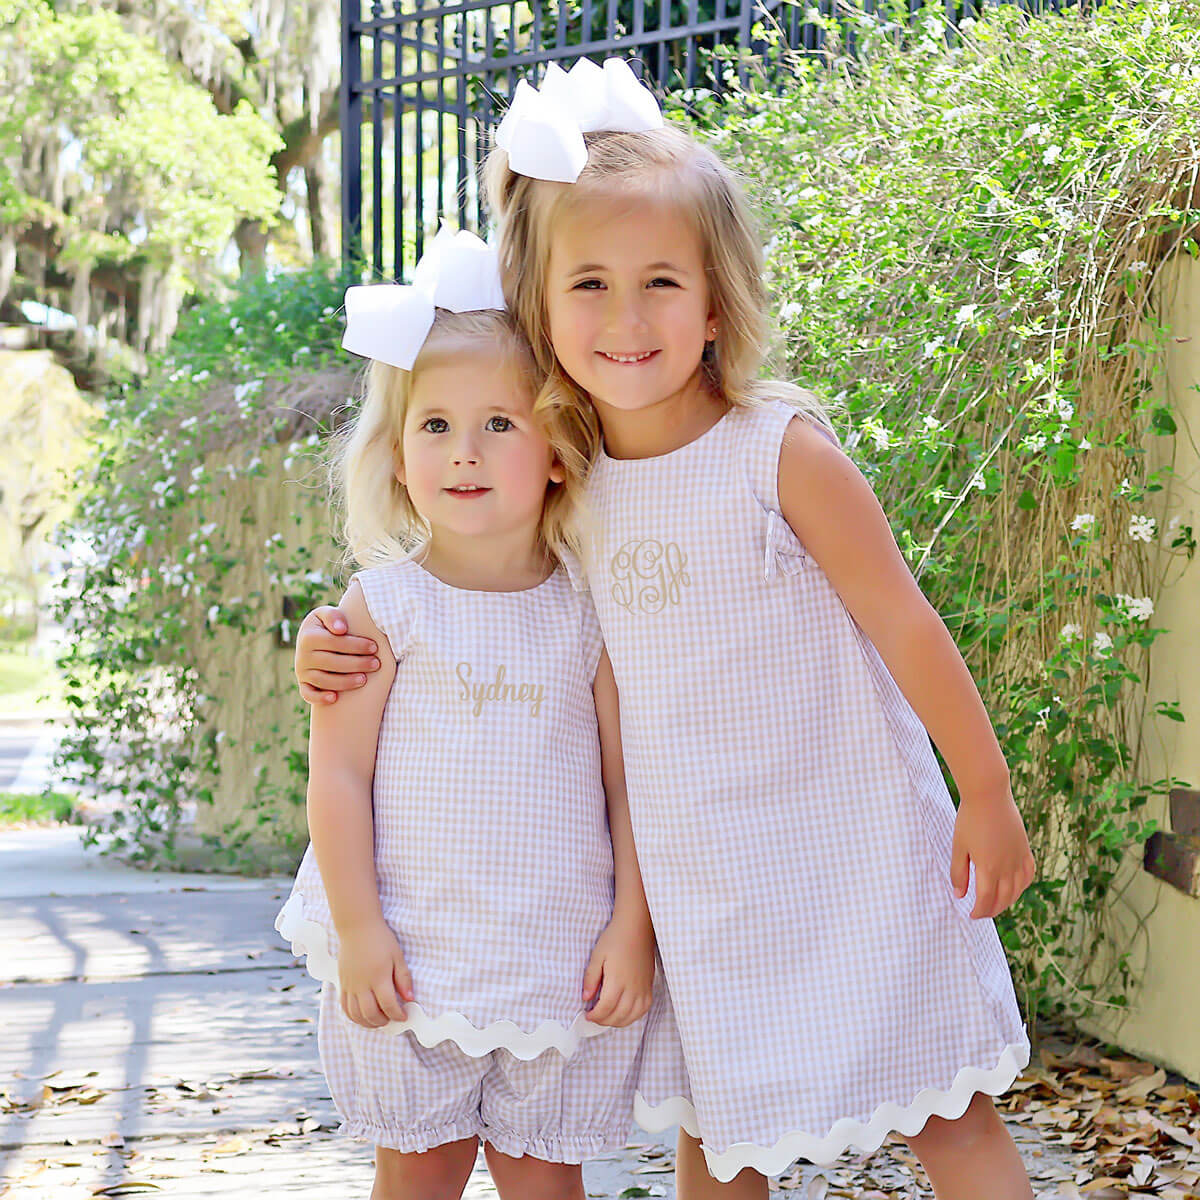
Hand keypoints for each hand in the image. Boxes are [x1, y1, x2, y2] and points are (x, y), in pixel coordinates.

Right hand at [295, 605, 380, 705]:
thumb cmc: (328, 625)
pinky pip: (308, 694)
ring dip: (344, 682)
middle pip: (331, 662)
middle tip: (376, 664)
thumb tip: (341, 629)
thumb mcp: (326, 614)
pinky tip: (335, 698)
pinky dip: (319, 698)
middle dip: (356, 664)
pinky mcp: (303, 684)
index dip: (355, 645)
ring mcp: (302, 671)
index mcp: (308, 636)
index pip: (334, 642)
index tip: (374, 647)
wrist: (314, 638)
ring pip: (322, 680)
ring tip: (364, 679)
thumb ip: (333, 616)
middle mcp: (302, 655)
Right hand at [337, 919, 414, 1028]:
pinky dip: (353, 1016)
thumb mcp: (397, 956)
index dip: (398, 1015)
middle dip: (383, 1021)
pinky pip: (344, 1007)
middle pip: (371, 1014)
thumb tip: (410, 998)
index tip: (404, 1016)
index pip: (388, 1005)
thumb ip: (404, 978)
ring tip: (379, 1020)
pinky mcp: (342, 983)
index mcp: (379, 977)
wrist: (357, 927)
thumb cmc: (381, 939)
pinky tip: (362, 1016)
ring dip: (368, 1022)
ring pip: (356, 1014)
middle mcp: (362, 984)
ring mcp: (350, 985)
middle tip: (391, 1018)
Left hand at [582, 913, 654, 1027]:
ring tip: (607, 1017)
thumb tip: (586, 997)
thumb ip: (590, 978)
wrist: (636, 928)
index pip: (606, 1008)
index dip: (595, 1015)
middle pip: (619, 1015)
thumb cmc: (616, 939)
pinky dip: (633, 1016)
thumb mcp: (597, 955)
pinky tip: (624, 1013)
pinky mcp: (649, 986)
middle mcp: (632, 987)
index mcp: (617, 979)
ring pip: (632, 1016)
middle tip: (595, 1017)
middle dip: (604, 1021)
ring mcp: (643, 988)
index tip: (587, 1014)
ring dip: (618, 1022)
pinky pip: (644, 1009)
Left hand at [951, 788, 1035, 918]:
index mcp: (988, 868)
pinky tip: (1014, 887)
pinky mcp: (1025, 849)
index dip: (979, 912)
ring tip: (995, 903)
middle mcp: (1007, 867)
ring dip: (1007, 901)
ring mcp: (1019, 858)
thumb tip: (960, 895)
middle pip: (1003, 899)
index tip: (971, 915)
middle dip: (992, 910)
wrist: (989, 795)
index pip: (986, 901)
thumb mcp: (958, 847)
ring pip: (1017, 890)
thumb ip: (959, 873)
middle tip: (981, 912)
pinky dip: (1022, 886)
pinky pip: (1028, 874)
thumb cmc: (969, 819)